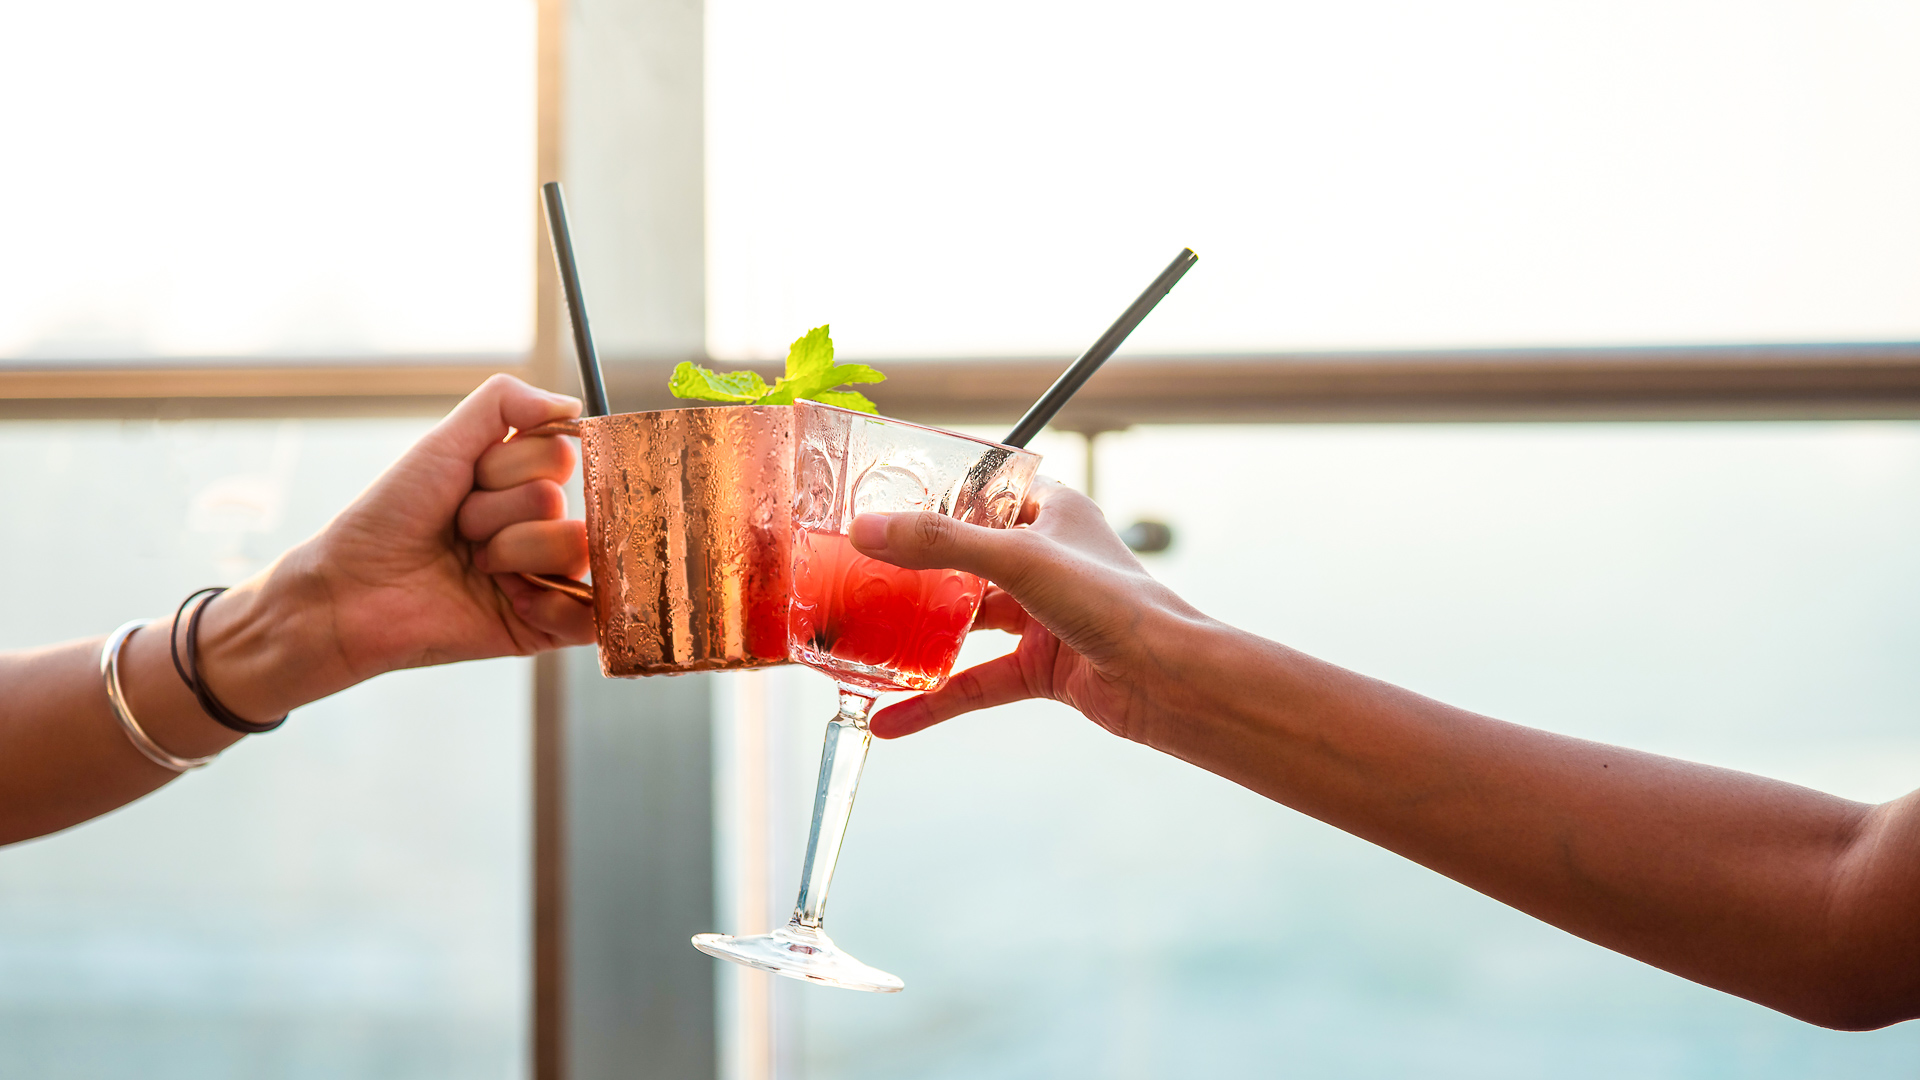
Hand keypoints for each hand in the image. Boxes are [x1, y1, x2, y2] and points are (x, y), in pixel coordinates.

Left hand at [198, 374, 594, 718]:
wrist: (349, 592)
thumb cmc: (387, 519)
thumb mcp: (441, 444)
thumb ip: (503, 403)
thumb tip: (572, 404)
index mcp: (522, 484)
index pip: (558, 453)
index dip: (508, 465)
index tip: (468, 481)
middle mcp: (540, 527)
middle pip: (559, 498)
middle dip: (496, 511)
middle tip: (459, 532)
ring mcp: (546, 578)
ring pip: (573, 546)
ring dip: (509, 552)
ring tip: (473, 566)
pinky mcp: (545, 629)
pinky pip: (589, 613)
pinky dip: (552, 604)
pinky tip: (512, 602)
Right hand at [853, 478, 1222, 746]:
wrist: (1169, 682)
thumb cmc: (1115, 602)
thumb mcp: (1018, 558)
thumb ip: (940, 543)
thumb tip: (868, 530)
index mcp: (1052, 512)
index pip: (985, 486)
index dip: (937, 487)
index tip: (882, 492)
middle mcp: (1046, 559)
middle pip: (967, 557)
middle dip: (915, 568)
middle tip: (857, 569)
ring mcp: (1043, 616)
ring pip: (968, 622)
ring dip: (921, 635)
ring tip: (864, 639)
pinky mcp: (1041, 668)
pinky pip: (976, 682)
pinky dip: (936, 700)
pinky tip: (891, 717)